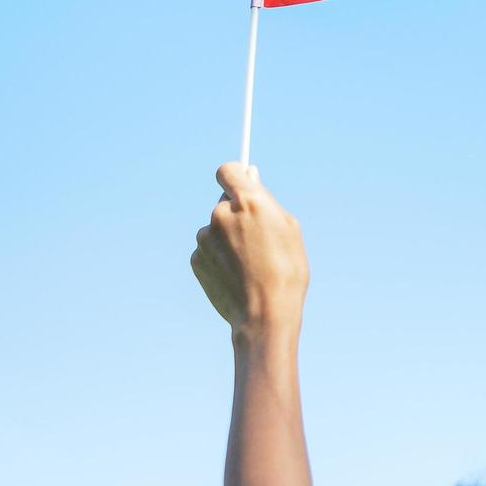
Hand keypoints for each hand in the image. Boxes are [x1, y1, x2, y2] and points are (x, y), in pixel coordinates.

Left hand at [192, 163, 309, 342]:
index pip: (228, 170)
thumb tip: (251, 176)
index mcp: (248, 201)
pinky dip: (220, 256)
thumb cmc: (286, 270)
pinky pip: (209, 249)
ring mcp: (205, 238)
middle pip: (224, 202)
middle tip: (258, 237)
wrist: (265, 314)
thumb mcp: (288, 228)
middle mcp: (221, 214)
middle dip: (238, 213)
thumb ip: (266, 199)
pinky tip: (237, 274)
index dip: (235, 175)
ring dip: (228, 237)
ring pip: (217, 227)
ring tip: (250, 262)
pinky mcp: (196, 259)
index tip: (242, 182)